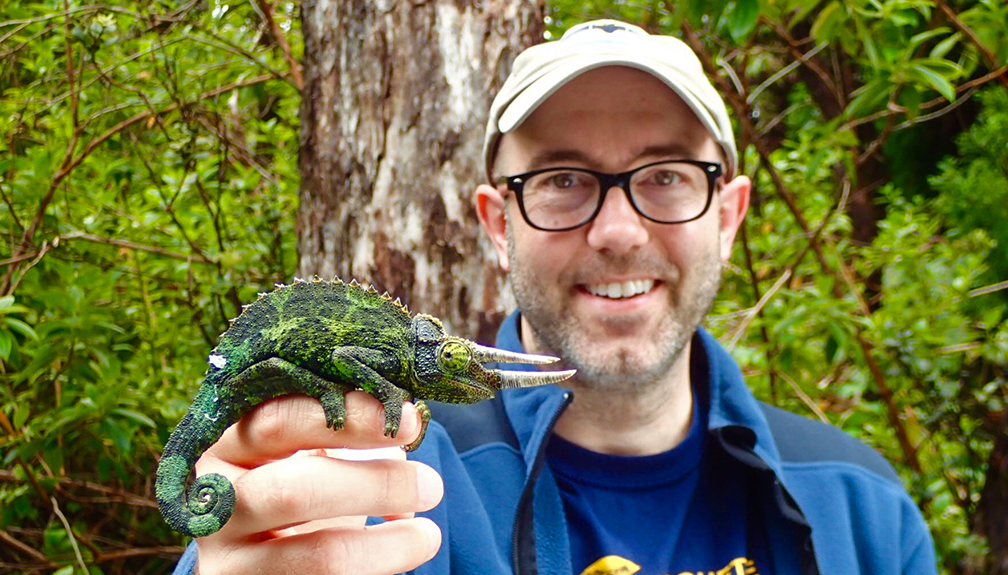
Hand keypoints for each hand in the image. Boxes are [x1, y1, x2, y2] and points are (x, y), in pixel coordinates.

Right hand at [190, 392, 443, 574]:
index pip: (280, 422)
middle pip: (295, 491)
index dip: (350, 418)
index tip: (411, 421)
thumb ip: (344, 431)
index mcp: (226, 446)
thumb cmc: (297, 487)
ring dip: (389, 545)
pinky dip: (377, 569)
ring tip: (429, 534)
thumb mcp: (307, 452)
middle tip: (431, 485)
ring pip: (321, 556)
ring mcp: (232, 561)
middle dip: (375, 485)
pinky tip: (399, 554)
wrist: (260, 559)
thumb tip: (407, 421)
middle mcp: (217, 504)